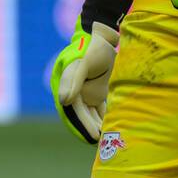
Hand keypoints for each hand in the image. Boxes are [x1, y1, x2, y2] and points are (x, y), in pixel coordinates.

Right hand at [51, 22, 117, 143]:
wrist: (102, 35)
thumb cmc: (90, 47)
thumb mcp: (82, 62)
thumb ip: (73, 80)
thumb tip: (63, 101)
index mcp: (67, 87)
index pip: (73, 111)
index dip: (81, 125)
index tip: (91, 137)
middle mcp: (75, 93)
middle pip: (82, 116)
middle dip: (90, 129)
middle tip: (102, 142)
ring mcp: (86, 93)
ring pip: (92, 115)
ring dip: (98, 126)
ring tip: (109, 139)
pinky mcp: (97, 92)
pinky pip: (101, 109)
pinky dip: (105, 118)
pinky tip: (114, 128)